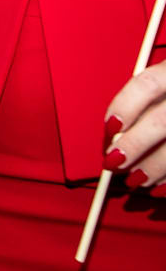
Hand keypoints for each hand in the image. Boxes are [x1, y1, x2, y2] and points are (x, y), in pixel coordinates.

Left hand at [105, 61, 165, 192]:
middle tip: (114, 162)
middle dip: (134, 146)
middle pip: (161, 122)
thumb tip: (116, 130)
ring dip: (155, 167)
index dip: (124, 106)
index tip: (110, 127)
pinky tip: (160, 185)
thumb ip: (148, 99)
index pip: (147, 85)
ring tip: (136, 178)